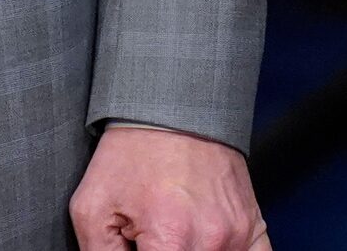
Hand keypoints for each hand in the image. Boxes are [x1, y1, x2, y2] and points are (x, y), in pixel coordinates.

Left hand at [70, 124, 268, 250]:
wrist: (172, 109)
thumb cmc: (131, 155)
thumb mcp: (92, 207)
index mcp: (171, 240)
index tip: (138, 245)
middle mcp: (211, 240)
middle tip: (149, 236)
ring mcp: (238, 235)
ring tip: (173, 233)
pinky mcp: (254, 228)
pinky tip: (206, 245)